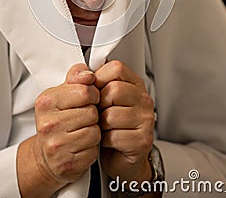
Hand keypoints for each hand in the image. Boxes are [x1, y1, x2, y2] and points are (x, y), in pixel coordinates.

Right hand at [33, 63, 100, 186]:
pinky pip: (93, 150)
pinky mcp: (66, 164)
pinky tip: (81, 145)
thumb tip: (88, 74)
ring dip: (93, 131)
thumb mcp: (61, 94)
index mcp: (46, 102)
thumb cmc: (56, 121)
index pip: (85, 91)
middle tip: (83, 117)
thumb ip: (76, 78)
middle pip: (92, 112)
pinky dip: (91, 148)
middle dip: (92, 114)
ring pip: (95, 131)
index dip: (92, 94)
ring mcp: (56, 145)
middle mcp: (48, 124)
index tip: (86, 98)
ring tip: (82, 130)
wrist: (45, 156)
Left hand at [95, 60, 155, 182]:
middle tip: (100, 113)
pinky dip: (105, 140)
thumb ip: (85, 81)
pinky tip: (109, 140)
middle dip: (99, 104)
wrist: (118, 157)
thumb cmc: (107, 125)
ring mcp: (146, 119)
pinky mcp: (142, 140)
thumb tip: (79, 73)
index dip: (99, 79)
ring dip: (101, 125)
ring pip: (111, 115)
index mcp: (133, 83)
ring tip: (105, 127)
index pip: (116, 68)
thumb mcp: (95, 98)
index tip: (95, 90)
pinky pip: (114, 136)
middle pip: (114, 90)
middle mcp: (143, 98)